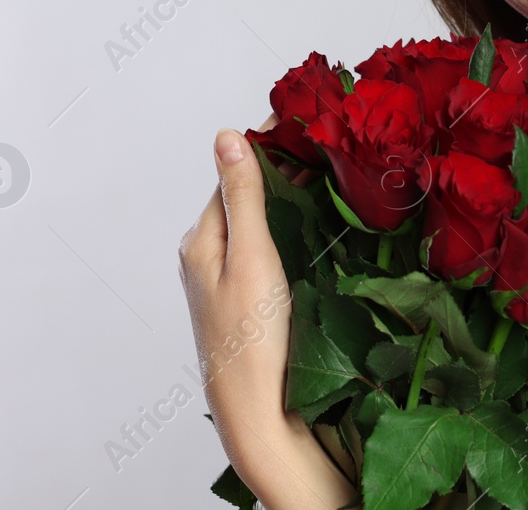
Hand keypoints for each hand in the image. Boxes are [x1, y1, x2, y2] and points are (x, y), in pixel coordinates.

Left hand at [178, 119, 355, 508]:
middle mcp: (206, 254)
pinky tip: (311, 221)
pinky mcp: (245, 297)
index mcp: (201, 239)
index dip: (267, 142)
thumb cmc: (252, 339)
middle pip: (242, 194)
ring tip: (325, 169)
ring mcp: (224, 277)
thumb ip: (243, 197)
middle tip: (326, 138)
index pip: (234, 172)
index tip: (303, 115)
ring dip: (284, 193)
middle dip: (279, 163)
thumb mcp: (252, 257)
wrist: (257, 412)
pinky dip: (286, 223)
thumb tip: (227, 134)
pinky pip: (263, 243)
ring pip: (254, 219)